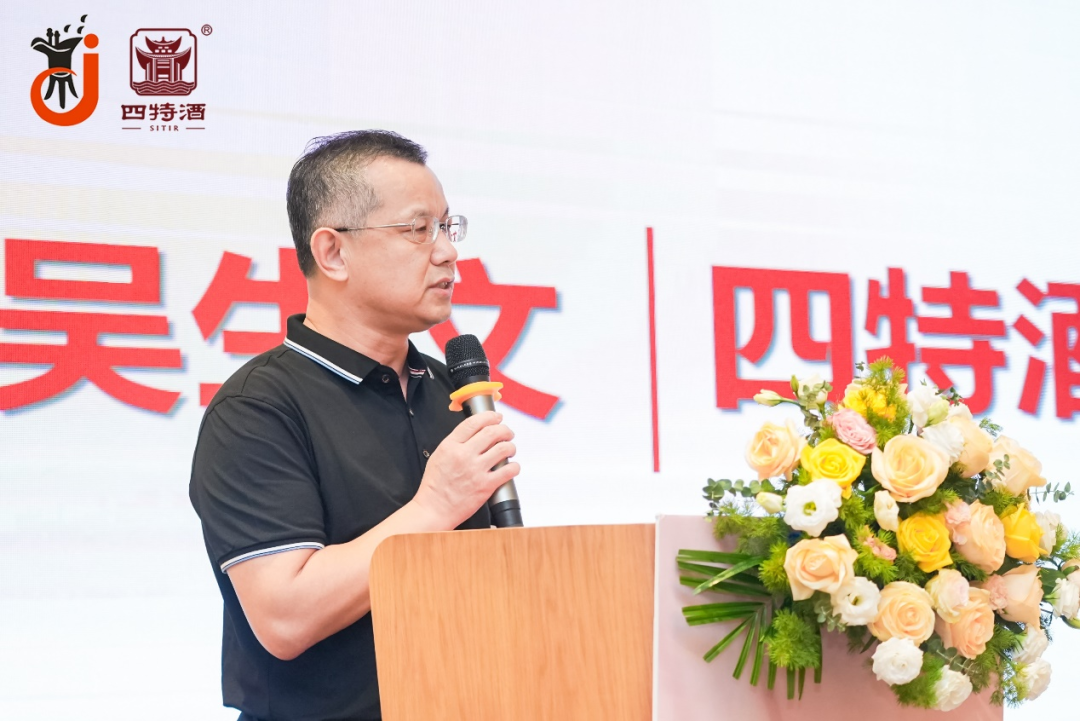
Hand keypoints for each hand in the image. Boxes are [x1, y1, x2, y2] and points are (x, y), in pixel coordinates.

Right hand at [413, 411, 519, 527]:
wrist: (434, 509)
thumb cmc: (435, 485)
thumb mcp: (439, 455)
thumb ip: (455, 442)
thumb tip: (475, 432)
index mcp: (451, 446)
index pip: (474, 422)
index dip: (489, 416)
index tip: (496, 417)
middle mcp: (464, 455)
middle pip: (492, 432)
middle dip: (504, 429)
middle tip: (507, 432)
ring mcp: (476, 470)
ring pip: (504, 448)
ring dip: (511, 446)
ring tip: (510, 449)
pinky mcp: (486, 486)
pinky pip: (508, 470)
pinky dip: (514, 466)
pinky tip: (512, 467)